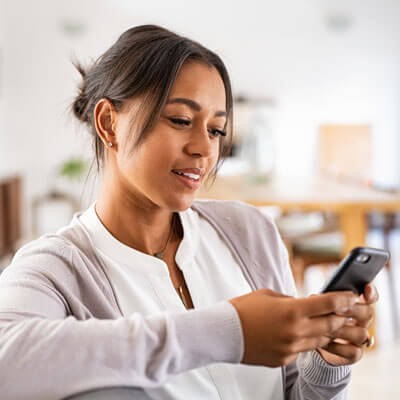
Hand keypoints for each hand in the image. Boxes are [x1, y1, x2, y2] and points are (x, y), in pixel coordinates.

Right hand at [229, 288, 357, 366]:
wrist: (224, 332)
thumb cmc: (243, 309)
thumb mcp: (269, 295)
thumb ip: (291, 300)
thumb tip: (304, 304)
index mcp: (292, 310)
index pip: (327, 304)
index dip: (343, 299)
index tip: (350, 296)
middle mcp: (295, 331)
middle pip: (330, 325)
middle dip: (339, 316)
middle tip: (342, 310)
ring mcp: (291, 348)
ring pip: (319, 341)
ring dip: (323, 330)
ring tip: (320, 321)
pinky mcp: (284, 359)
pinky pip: (302, 350)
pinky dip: (304, 341)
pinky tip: (294, 333)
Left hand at [317, 283, 378, 365]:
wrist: (307, 339)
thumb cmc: (312, 315)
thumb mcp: (316, 303)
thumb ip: (323, 299)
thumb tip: (316, 297)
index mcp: (355, 304)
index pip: (370, 296)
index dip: (371, 293)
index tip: (366, 288)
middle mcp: (361, 321)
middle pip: (368, 313)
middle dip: (352, 310)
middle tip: (336, 309)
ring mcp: (358, 338)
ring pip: (362, 334)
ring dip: (341, 330)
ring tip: (324, 328)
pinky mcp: (353, 354)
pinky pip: (354, 352)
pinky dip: (338, 347)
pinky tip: (324, 343)